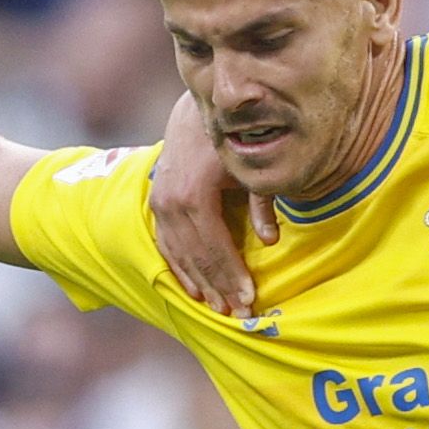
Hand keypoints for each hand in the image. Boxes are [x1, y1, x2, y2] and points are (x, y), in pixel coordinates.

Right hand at [150, 92, 279, 315]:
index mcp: (195, 193)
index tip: (250, 299)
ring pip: (181, 255)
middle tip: (240, 314)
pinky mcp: (156, 205)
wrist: (193, 114)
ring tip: (220, 308)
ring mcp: (160, 204)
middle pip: (198, 256)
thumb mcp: (249, 168)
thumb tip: (271, 240)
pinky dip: (182, 269)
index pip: (216, 246)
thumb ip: (261, 203)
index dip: (233, 274)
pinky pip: (167, 246)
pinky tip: (196, 290)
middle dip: (220, 287)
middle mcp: (171, 202)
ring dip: (201, 284)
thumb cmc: (229, 141)